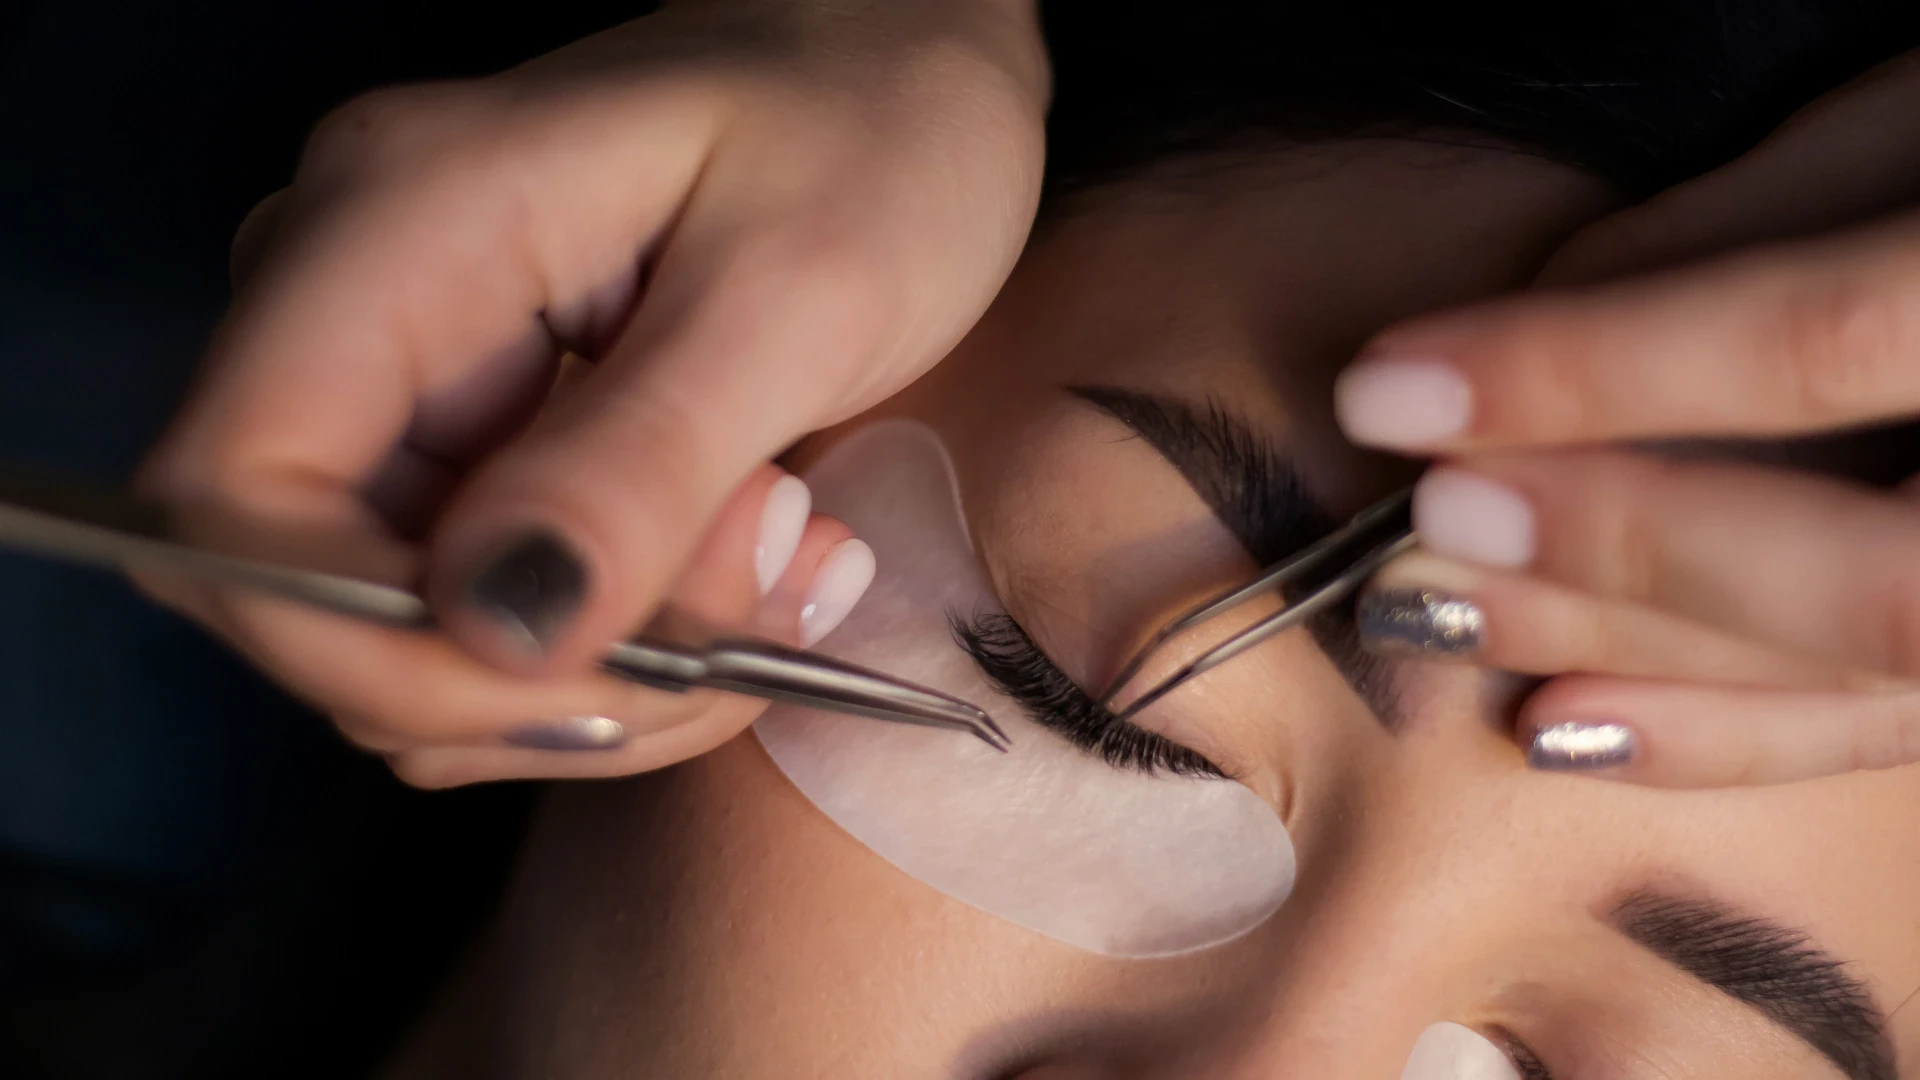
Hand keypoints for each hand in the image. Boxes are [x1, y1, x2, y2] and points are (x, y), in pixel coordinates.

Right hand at [137, 0, 1047, 786]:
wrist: (907, 83)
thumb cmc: (874, 134)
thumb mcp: (794, 299)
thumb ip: (638, 468)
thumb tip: (499, 632)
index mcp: (395, 226)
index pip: (230, 494)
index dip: (360, 640)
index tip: (578, 678)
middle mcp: (359, 309)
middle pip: (316, 595)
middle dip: (531, 675)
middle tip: (748, 623)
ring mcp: (414, 383)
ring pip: (421, 637)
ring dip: (609, 670)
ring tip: (785, 569)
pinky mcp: (485, 442)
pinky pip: (502, 613)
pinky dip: (632, 642)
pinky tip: (760, 568)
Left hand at [1335, 48, 1919, 788]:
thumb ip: (1751, 223)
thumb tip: (1540, 313)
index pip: (1817, 342)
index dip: (1590, 371)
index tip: (1392, 389)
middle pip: (1863, 567)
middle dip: (1616, 552)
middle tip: (1423, 537)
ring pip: (1882, 672)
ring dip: (1642, 667)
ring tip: (1448, 637)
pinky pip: (1902, 724)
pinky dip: (1731, 738)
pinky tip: (1571, 729)